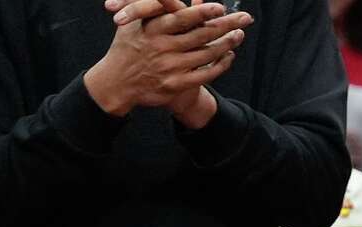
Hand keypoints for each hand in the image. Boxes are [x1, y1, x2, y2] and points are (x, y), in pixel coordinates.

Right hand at [84, 0, 250, 117]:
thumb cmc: (128, 47)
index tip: (220, 7)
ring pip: (207, 54)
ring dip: (227, 44)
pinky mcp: (176, 84)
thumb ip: (154, 7)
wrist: (117, 82)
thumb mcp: (134, 22)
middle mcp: (162, 48)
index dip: (202, 13)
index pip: (182, 18)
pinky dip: (220, 65)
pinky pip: (205, 74)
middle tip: (244, 18)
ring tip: (239, 34)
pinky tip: (230, 56)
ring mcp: (170, 68)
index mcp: (152, 30)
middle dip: (226, 25)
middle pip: (201, 35)